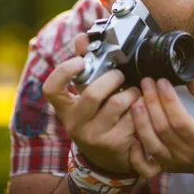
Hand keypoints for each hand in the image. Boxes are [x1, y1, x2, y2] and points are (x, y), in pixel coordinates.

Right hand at [42, 33, 150, 174]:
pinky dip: (141, 107)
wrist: (110, 157)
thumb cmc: (99, 116)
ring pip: (118, 103)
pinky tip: (140, 109)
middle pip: (93, 93)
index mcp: (65, 108)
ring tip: (134, 92)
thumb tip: (82, 36)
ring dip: (132, 92)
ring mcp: (93, 137)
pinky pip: (133, 117)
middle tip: (121, 75)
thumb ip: (86, 64)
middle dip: (113, 77)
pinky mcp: (114, 145)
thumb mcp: (88, 94)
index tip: (82, 61)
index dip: (65, 71)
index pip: (52, 89)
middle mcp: (74, 124)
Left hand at [129, 75, 193, 178]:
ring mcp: (174, 163)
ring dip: (140, 122)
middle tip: (146, 83)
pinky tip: (131, 135)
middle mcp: (187, 154)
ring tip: (136, 100)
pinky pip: (145, 166)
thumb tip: (185, 70)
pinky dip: (135, 154)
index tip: (161, 81)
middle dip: (152, 103)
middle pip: (163, 130)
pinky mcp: (165, 167)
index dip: (168, 100)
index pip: (181, 120)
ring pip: (151, 145)